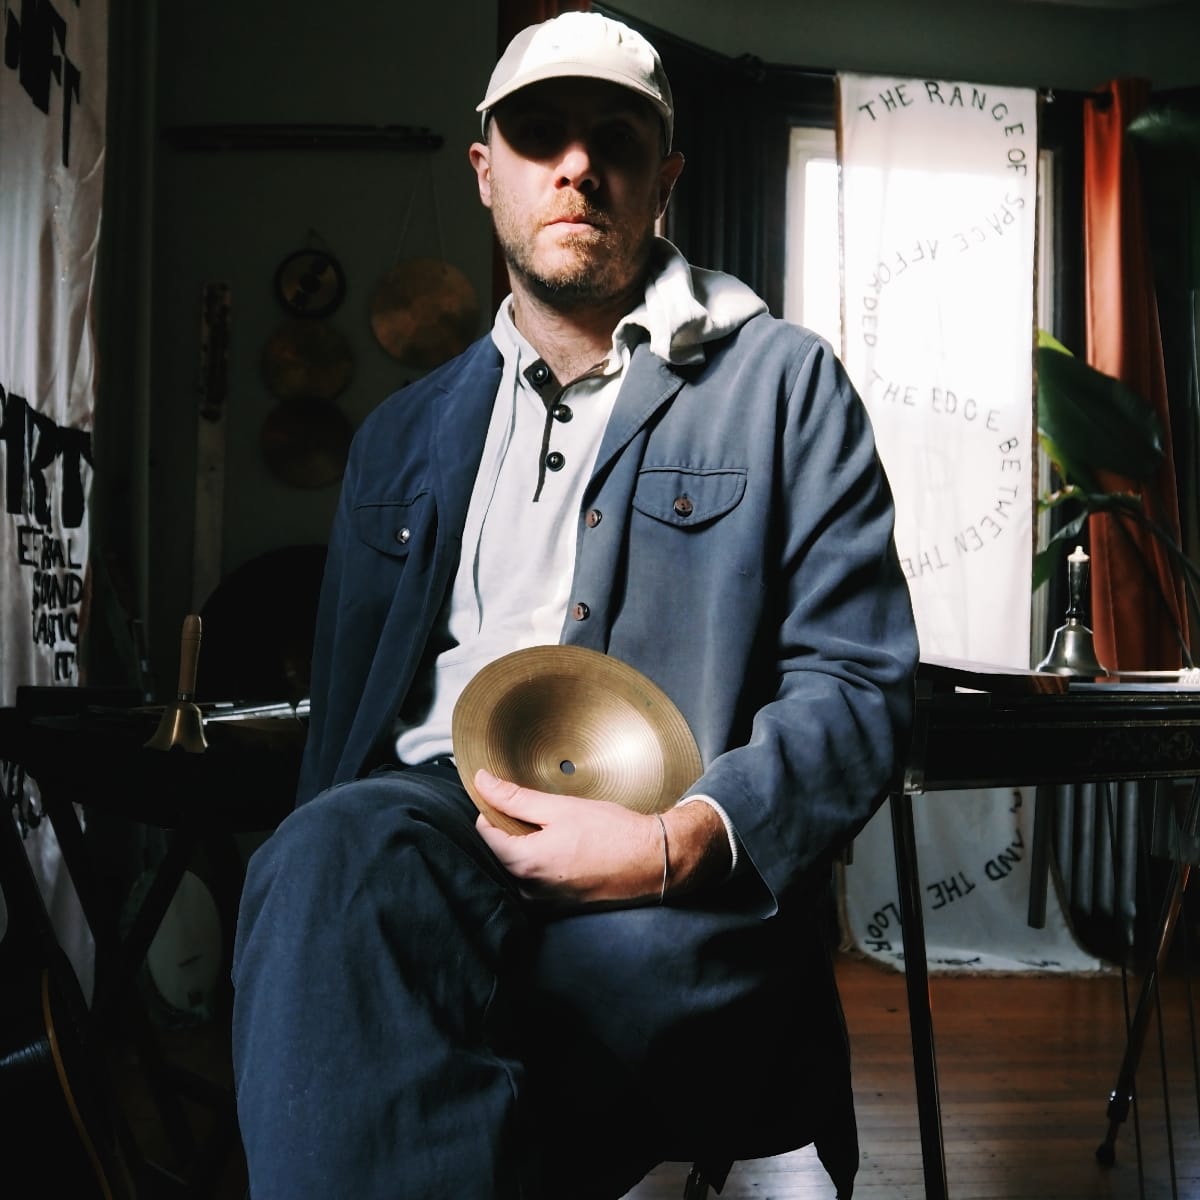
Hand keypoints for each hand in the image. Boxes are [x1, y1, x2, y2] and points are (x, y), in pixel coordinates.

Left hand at [472, 769, 730, 905]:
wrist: (651, 860)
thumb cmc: (612, 833)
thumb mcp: (560, 807)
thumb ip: (516, 797)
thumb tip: (483, 783)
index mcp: (524, 863)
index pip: (484, 833)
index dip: (494, 810)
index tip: (513, 799)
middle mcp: (529, 889)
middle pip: (499, 851)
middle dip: (512, 829)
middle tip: (542, 814)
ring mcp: (544, 901)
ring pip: (518, 866)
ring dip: (528, 846)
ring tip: (559, 832)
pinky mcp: (558, 905)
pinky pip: (537, 879)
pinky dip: (544, 862)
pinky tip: (568, 848)